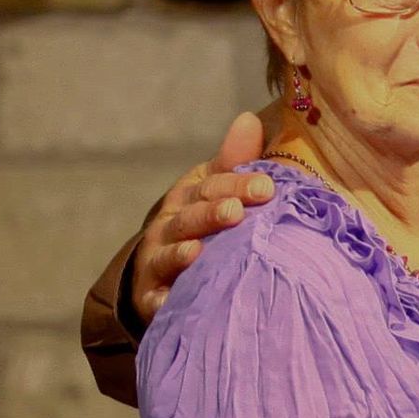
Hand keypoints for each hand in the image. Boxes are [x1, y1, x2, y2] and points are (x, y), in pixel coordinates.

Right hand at [130, 111, 273, 322]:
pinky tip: (171, 298)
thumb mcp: (218, 187)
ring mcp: (157, 260)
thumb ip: (235, 160)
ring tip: (197, 252)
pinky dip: (162, 298)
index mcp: (190, 195)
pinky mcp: (152, 296)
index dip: (237, 184)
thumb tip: (249, 119)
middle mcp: (169, 225)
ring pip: (169, 254)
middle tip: (236, 212)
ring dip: (182, 253)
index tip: (266, 186)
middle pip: (190, 218)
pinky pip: (156, 297)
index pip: (212, 185)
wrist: (166, 271)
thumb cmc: (206, 220)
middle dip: (211, 214)